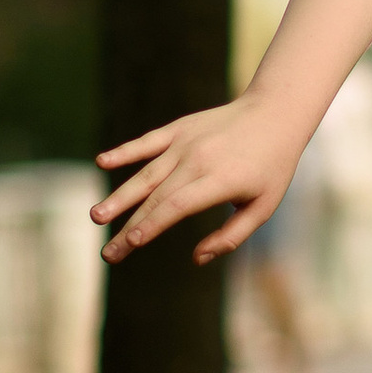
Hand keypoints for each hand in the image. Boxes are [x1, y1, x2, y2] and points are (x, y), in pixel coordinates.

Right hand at [91, 95, 303, 264]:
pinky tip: (102, 161)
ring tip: (96, 216)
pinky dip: (125, 151)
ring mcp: (186, 142)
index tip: (132, 243)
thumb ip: (232, 235)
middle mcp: (199, 160)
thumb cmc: (271, 168)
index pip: (179, 205)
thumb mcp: (264, 207)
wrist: (275, 114)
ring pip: (146, 173)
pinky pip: (147, 142)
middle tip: (108, 254)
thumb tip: (197, 258)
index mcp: (222, 181)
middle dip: (130, 227)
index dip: (154, 224)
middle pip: (157, 197)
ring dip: (120, 196)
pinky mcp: (179, 129)